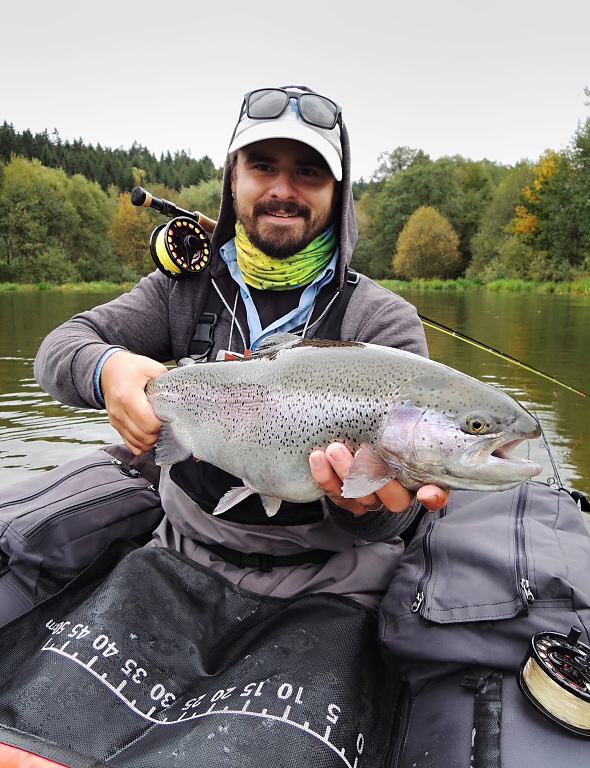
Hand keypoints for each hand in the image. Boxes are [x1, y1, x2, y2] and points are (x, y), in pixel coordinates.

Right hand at [101, 350, 167, 454]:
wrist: (109, 369)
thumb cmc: (129, 368)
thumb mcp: (151, 367)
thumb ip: (166, 381)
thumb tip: (179, 394)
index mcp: (128, 396)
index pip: (149, 423)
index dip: (162, 424)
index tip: (168, 417)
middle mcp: (119, 411)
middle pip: (143, 436)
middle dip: (158, 433)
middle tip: (165, 423)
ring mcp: (115, 419)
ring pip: (136, 443)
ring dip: (150, 440)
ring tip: (158, 429)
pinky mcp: (115, 424)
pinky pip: (129, 443)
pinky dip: (140, 444)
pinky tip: (148, 437)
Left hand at [309, 442, 448, 515]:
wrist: (362, 446)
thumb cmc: (391, 440)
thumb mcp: (407, 435)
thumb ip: (417, 433)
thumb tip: (417, 424)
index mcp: (419, 481)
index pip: (435, 496)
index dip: (433, 497)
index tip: (426, 493)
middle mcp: (396, 496)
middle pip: (391, 498)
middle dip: (374, 475)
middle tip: (360, 450)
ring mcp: (370, 500)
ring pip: (359, 495)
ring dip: (344, 473)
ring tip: (333, 450)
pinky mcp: (346, 499)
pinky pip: (335, 493)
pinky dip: (324, 476)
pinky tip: (317, 458)